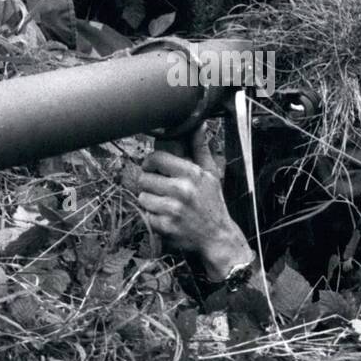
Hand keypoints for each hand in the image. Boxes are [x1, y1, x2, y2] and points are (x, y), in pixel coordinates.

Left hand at [137, 123, 253, 280]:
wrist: (218, 236)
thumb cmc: (213, 203)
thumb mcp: (211, 174)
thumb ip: (200, 149)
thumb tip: (199, 124)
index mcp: (191, 173)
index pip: (156, 158)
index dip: (150, 162)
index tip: (153, 167)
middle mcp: (181, 190)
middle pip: (144, 178)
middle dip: (149, 183)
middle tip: (159, 188)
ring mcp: (172, 209)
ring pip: (142, 197)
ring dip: (149, 200)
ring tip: (163, 203)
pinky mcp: (166, 226)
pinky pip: (146, 215)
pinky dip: (153, 217)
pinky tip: (166, 217)